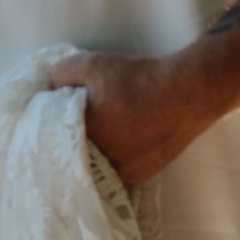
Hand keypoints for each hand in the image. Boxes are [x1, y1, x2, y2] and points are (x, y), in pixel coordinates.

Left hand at [48, 51, 220, 184]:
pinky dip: (121, 151)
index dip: (58, 123)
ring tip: (112, 122)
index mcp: (82, 144)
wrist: (188, 93)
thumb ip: (61, 73)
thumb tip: (51, 86)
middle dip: (80, 134)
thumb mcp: (90, 64)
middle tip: (91, 113)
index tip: (66, 108)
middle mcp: (100, 167)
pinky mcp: (142, 175)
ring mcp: (122, 175)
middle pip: (78, 152)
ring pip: (100, 162)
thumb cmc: (136, 80)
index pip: (57, 139)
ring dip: (101, 145)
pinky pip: (121, 165)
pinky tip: (129, 132)